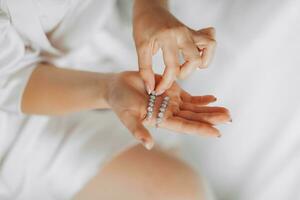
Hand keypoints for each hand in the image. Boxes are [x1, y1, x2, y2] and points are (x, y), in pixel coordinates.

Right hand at [107, 71, 230, 149]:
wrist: (118, 86)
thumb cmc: (120, 102)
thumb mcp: (127, 116)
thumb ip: (137, 130)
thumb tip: (148, 145)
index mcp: (161, 120)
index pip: (184, 126)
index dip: (200, 129)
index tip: (216, 132)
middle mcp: (169, 113)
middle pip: (194, 117)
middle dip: (211, 118)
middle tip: (229, 117)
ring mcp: (172, 102)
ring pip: (195, 108)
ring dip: (210, 110)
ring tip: (226, 111)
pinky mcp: (172, 91)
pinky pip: (190, 97)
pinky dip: (202, 99)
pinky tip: (213, 98)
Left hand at [133, 4, 215, 94]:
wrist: (149, 8)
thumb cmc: (143, 26)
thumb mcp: (140, 47)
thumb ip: (145, 69)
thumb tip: (151, 88)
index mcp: (167, 36)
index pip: (172, 66)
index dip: (166, 83)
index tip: (159, 89)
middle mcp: (182, 33)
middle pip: (195, 59)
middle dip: (185, 73)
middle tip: (174, 73)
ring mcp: (190, 31)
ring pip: (210, 46)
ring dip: (201, 61)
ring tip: (188, 65)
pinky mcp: (194, 32)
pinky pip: (210, 40)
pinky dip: (207, 51)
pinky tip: (195, 55)